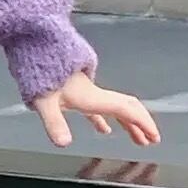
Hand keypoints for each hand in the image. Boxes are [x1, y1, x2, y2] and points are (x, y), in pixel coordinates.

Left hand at [32, 71, 160, 147]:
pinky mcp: (74, 90)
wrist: (34, 44)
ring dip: (127, 123)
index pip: (125, 110)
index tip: (154, 138)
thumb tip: (63, 143)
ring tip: (136, 138)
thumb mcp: (45, 100)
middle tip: (150, 140)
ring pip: (113, 108)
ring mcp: (85, 91)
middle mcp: (93, 93)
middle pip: (125, 108)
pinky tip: (103, 129)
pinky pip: (96, 107)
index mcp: (92, 96)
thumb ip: (54, 123)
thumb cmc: (39, 70)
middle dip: (140, 124)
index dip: (142, 123)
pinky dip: (104, 119)